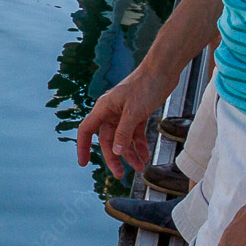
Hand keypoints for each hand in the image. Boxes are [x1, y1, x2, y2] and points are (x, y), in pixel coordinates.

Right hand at [77, 59, 181, 176]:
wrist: (163, 71)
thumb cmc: (145, 86)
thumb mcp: (134, 112)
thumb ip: (123, 132)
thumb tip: (115, 151)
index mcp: (103, 108)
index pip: (86, 130)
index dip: (82, 147)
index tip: (83, 163)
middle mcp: (111, 112)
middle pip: (107, 139)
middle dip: (114, 157)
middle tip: (120, 174)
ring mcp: (124, 113)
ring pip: (122, 138)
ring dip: (130, 153)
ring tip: (140, 168)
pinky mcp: (137, 113)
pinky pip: (134, 133)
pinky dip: (139, 144)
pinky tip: (146, 155)